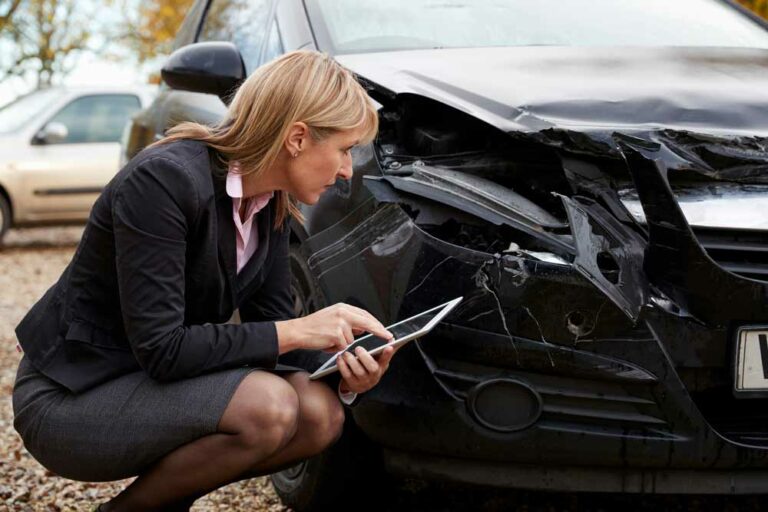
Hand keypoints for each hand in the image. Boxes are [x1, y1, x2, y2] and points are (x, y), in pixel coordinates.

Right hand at [275, 303, 392, 353]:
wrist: (298, 331)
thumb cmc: (313, 326)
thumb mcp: (332, 317)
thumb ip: (348, 321)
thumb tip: (362, 328)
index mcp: (342, 308)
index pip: (364, 314)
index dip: (376, 323)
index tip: (384, 329)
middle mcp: (342, 313)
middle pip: (366, 323)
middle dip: (378, 331)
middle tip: (388, 336)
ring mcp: (339, 323)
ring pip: (351, 340)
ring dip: (342, 344)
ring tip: (329, 339)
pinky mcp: (336, 334)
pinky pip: (342, 346)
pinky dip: (335, 349)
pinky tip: (326, 343)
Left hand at [338, 345, 395, 393]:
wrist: (359, 385)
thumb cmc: (369, 368)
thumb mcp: (378, 361)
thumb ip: (383, 350)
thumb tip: (393, 338)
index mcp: (381, 366)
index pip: (386, 359)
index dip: (387, 354)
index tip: (389, 346)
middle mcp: (374, 375)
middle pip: (372, 368)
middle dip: (365, 357)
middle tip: (358, 348)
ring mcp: (363, 381)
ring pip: (358, 371)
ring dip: (351, 360)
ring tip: (346, 353)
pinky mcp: (352, 383)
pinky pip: (347, 374)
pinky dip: (342, 365)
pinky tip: (340, 358)